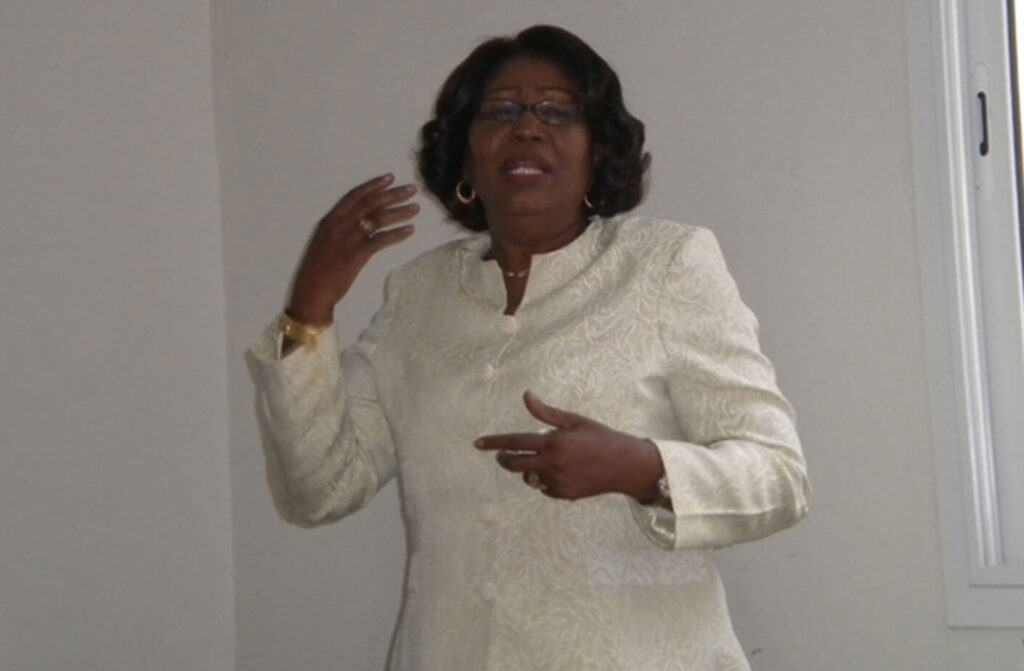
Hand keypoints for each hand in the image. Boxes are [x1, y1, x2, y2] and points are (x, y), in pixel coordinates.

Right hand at [286, 173, 418, 324]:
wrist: (311, 293)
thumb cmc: (317, 271)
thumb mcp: (324, 243)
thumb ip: (340, 229)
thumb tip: (360, 221)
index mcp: (329, 220)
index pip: (354, 195)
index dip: (374, 185)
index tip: (390, 177)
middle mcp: (338, 226)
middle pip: (371, 204)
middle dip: (393, 194)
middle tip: (412, 189)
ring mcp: (347, 240)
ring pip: (378, 219)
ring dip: (400, 212)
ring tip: (416, 209)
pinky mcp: (356, 256)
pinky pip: (381, 240)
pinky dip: (398, 234)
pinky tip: (410, 230)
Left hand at [474, 391, 664, 501]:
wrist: (625, 465)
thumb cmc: (600, 437)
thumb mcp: (574, 420)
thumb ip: (546, 412)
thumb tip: (526, 395)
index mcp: (553, 443)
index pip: (515, 443)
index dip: (494, 443)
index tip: (477, 443)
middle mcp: (552, 464)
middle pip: (515, 465)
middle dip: (505, 459)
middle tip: (503, 455)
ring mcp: (558, 482)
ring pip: (529, 477)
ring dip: (529, 469)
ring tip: (545, 459)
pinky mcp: (564, 495)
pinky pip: (544, 488)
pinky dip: (545, 479)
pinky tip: (561, 471)